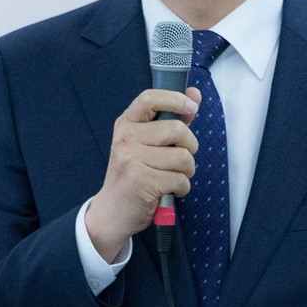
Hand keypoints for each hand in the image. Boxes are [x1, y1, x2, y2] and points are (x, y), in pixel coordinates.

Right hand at [85, 87, 201, 262]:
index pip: (150, 98)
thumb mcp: (146, 143)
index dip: (175, 99)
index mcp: (127, 124)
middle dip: (190, 147)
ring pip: (182, 157)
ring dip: (187, 171)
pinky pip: (179, 179)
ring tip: (174, 177)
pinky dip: (182, 188)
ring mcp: (132, 159)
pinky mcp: (141, 180)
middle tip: (182, 159)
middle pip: (177, 130)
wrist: (111, 212)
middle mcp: (126, 138)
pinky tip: (170, 190)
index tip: (191, 107)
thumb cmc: (134, 175)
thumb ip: (171, 119)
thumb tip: (195, 95)